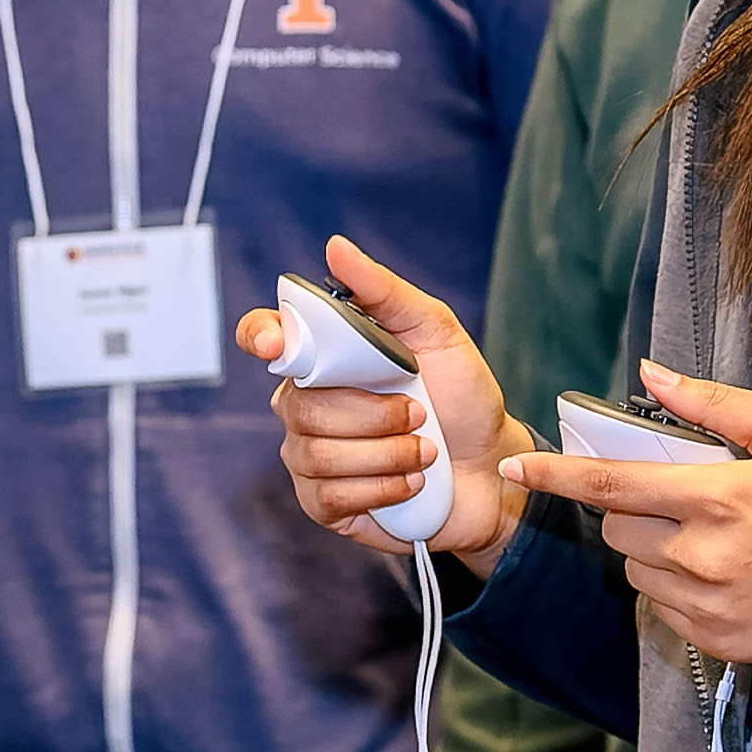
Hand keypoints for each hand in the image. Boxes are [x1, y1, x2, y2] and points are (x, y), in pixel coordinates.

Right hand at [239, 237, 537, 571]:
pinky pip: (328, 495)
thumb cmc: (462, 396)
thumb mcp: (437, 332)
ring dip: (388, 453)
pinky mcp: (322, 503)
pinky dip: (383, 488)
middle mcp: (305, 403)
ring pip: (317, 454)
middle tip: (421, 413)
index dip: (260, 336)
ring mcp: (308, 455)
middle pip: (301, 406)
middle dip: (373, 414)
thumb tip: (335, 248)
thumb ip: (385, 291)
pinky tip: (411, 483)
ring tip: (425, 451)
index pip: (264, 336)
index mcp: (324, 355)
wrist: (492, 467)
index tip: (277, 344)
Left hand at [501, 362, 751, 667]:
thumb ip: (714, 403)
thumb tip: (651, 375)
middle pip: (617, 528)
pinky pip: (662, 607)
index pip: (609, 485)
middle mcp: (702, 554)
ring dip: (650, 548)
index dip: (554, 475)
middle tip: (673, 497)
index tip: (516, 466)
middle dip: (627, 507)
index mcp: (717, 496)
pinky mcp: (712, 638)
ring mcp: (705, 602)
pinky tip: (720, 572)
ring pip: (635, 570)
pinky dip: (674, 585)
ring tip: (706, 536)